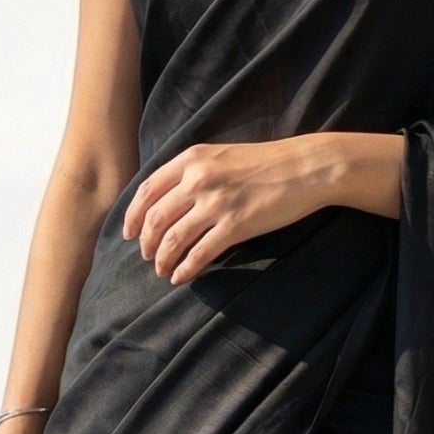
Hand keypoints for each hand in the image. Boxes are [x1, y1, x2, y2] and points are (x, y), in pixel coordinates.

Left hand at [124, 132, 400, 283]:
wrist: (306, 168)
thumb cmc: (266, 163)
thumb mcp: (221, 156)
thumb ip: (193, 172)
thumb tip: (168, 199)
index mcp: (192, 159)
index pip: (148, 190)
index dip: (133, 215)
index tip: (128, 233)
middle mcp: (198, 179)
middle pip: (155, 218)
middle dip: (146, 242)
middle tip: (146, 256)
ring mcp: (216, 203)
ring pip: (173, 238)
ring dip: (162, 259)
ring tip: (162, 270)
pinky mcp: (236, 225)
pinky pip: (199, 253)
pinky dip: (185, 268)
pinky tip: (181, 277)